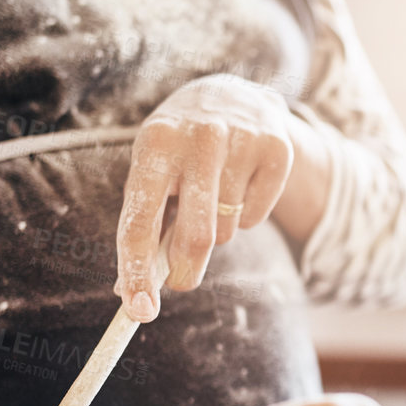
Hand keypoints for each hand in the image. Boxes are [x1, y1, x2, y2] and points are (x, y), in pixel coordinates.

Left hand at [115, 76, 294, 321]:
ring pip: (227, 230)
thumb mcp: (152, 171)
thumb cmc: (180, 149)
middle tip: (182, 282)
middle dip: (186, 272)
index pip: (140, 220)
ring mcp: (242, 139)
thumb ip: (143, 227)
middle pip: (196, 237)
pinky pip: (256, 217)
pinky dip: (246, 217)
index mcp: (154, 143)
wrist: (233, 94)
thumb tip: (128, 293)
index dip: (136, 271)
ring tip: (213, 199)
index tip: (138, 312)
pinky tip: (241, 186)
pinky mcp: (277, 148)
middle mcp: (199, 137)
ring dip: (218, 232)